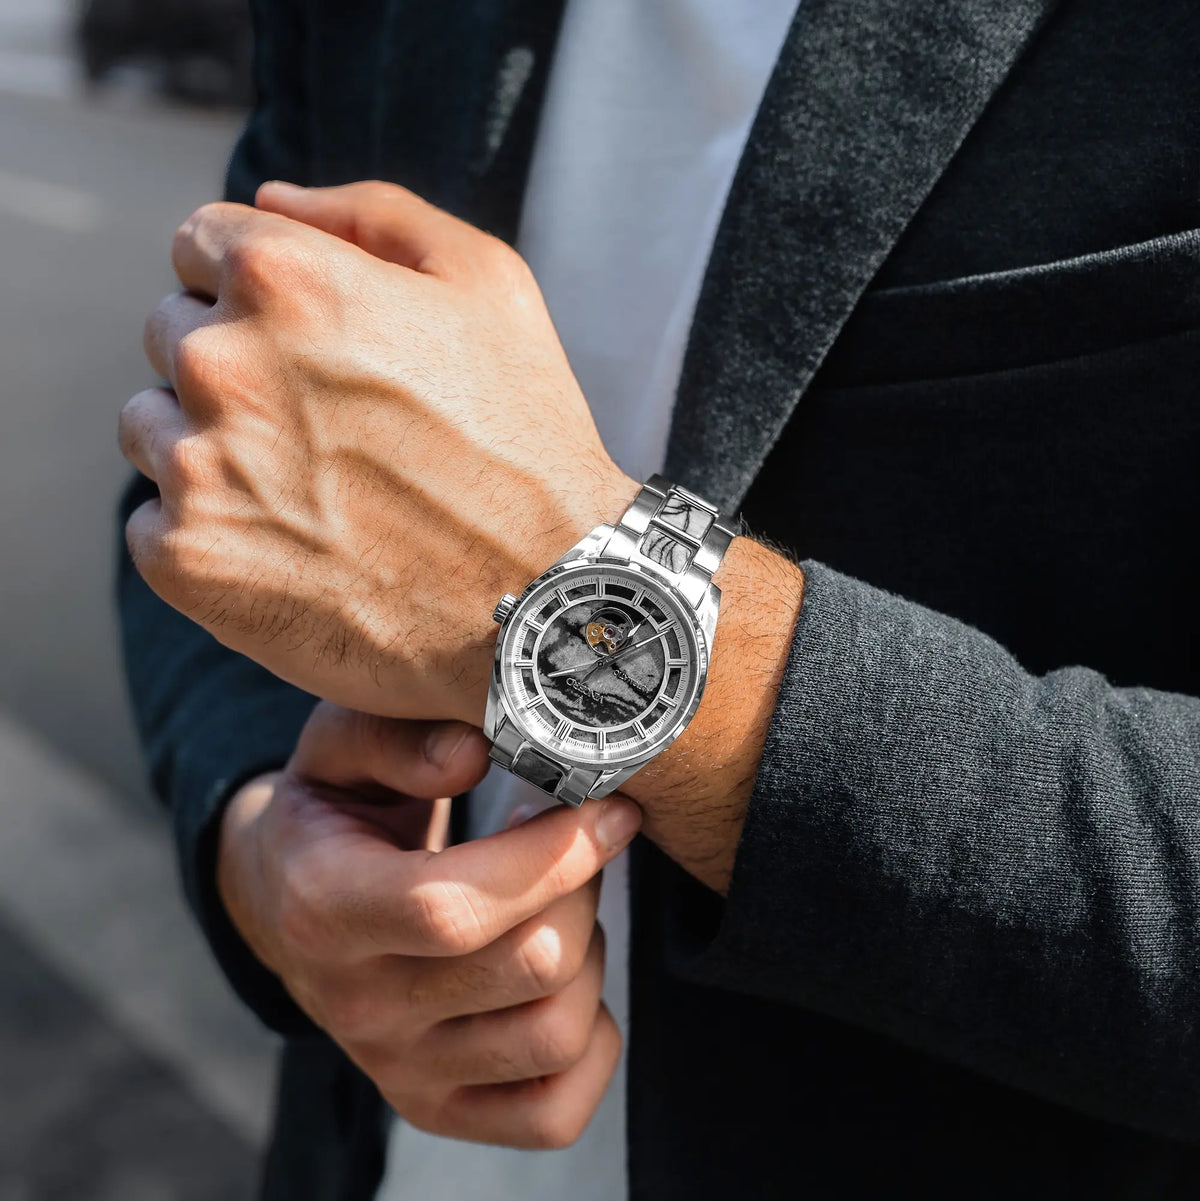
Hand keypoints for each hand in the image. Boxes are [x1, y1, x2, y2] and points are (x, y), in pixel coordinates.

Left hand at [120, 180, 636, 722]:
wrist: (543, 598)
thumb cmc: (524, 439)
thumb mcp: (488, 283)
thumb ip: (370, 213)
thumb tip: (268, 197)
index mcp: (285, 279)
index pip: (198, 245)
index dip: (254, 288)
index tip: (306, 343)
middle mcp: (221, 363)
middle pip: (170, 335)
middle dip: (234, 366)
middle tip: (325, 427)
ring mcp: (197, 468)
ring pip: (152, 428)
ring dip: (210, 447)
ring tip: (311, 492)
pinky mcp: (188, 561)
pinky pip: (153, 524)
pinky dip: (209, 533)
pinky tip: (292, 549)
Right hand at [219, 702, 641, 1147]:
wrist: (287, 899)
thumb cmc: (330, 811)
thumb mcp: (339, 749)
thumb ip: (399, 739)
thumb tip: (475, 751)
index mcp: (325, 909)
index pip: (452, 908)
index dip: (551, 857)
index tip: (607, 808)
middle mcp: (359, 1006)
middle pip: (530, 965)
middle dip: (582, 886)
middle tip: (573, 841)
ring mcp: (399, 1070)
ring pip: (556, 1033)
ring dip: (591, 955)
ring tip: (558, 904)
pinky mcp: (437, 1107)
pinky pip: (555, 1112)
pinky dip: (591, 1042)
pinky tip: (567, 978)